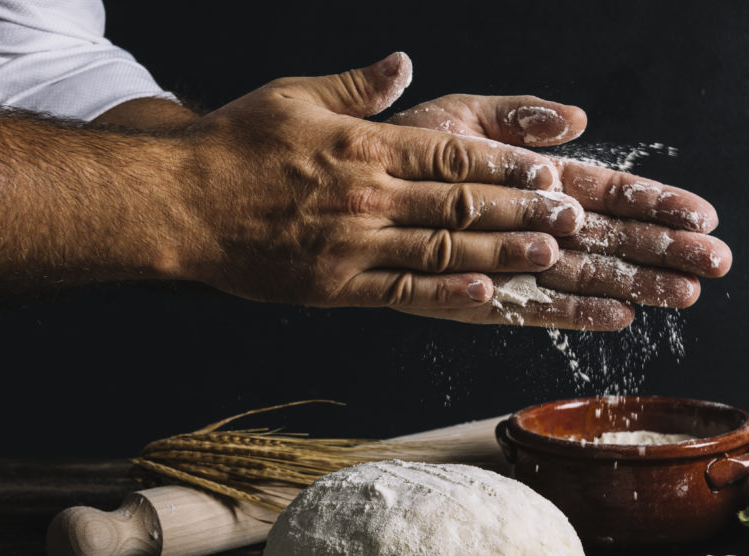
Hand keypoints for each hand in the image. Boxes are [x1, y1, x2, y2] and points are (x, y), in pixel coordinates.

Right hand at [175, 53, 594, 320]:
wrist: (176, 204)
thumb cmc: (233, 146)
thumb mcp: (294, 96)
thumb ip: (356, 86)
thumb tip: (402, 65)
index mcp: (363, 146)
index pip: (451, 155)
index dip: (505, 165)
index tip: (548, 172)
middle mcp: (366, 196)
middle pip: (459, 203)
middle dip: (521, 210)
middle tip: (572, 218)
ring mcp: (351, 245)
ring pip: (441, 249)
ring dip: (500, 252)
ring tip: (549, 256)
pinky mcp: (334, 286)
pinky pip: (400, 291)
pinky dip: (445, 293)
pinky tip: (485, 296)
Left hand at [389, 94, 730, 327]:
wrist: (349, 194)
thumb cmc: (406, 151)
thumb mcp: (461, 118)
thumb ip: (517, 119)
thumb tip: (578, 120)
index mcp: (534, 178)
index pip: (606, 190)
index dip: (655, 201)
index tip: (701, 213)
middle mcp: (532, 223)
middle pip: (611, 237)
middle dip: (665, 249)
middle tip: (717, 262)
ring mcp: (513, 262)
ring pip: (586, 274)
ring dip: (636, 284)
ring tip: (685, 294)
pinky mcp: (485, 295)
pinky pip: (537, 307)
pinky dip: (577, 313)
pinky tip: (619, 318)